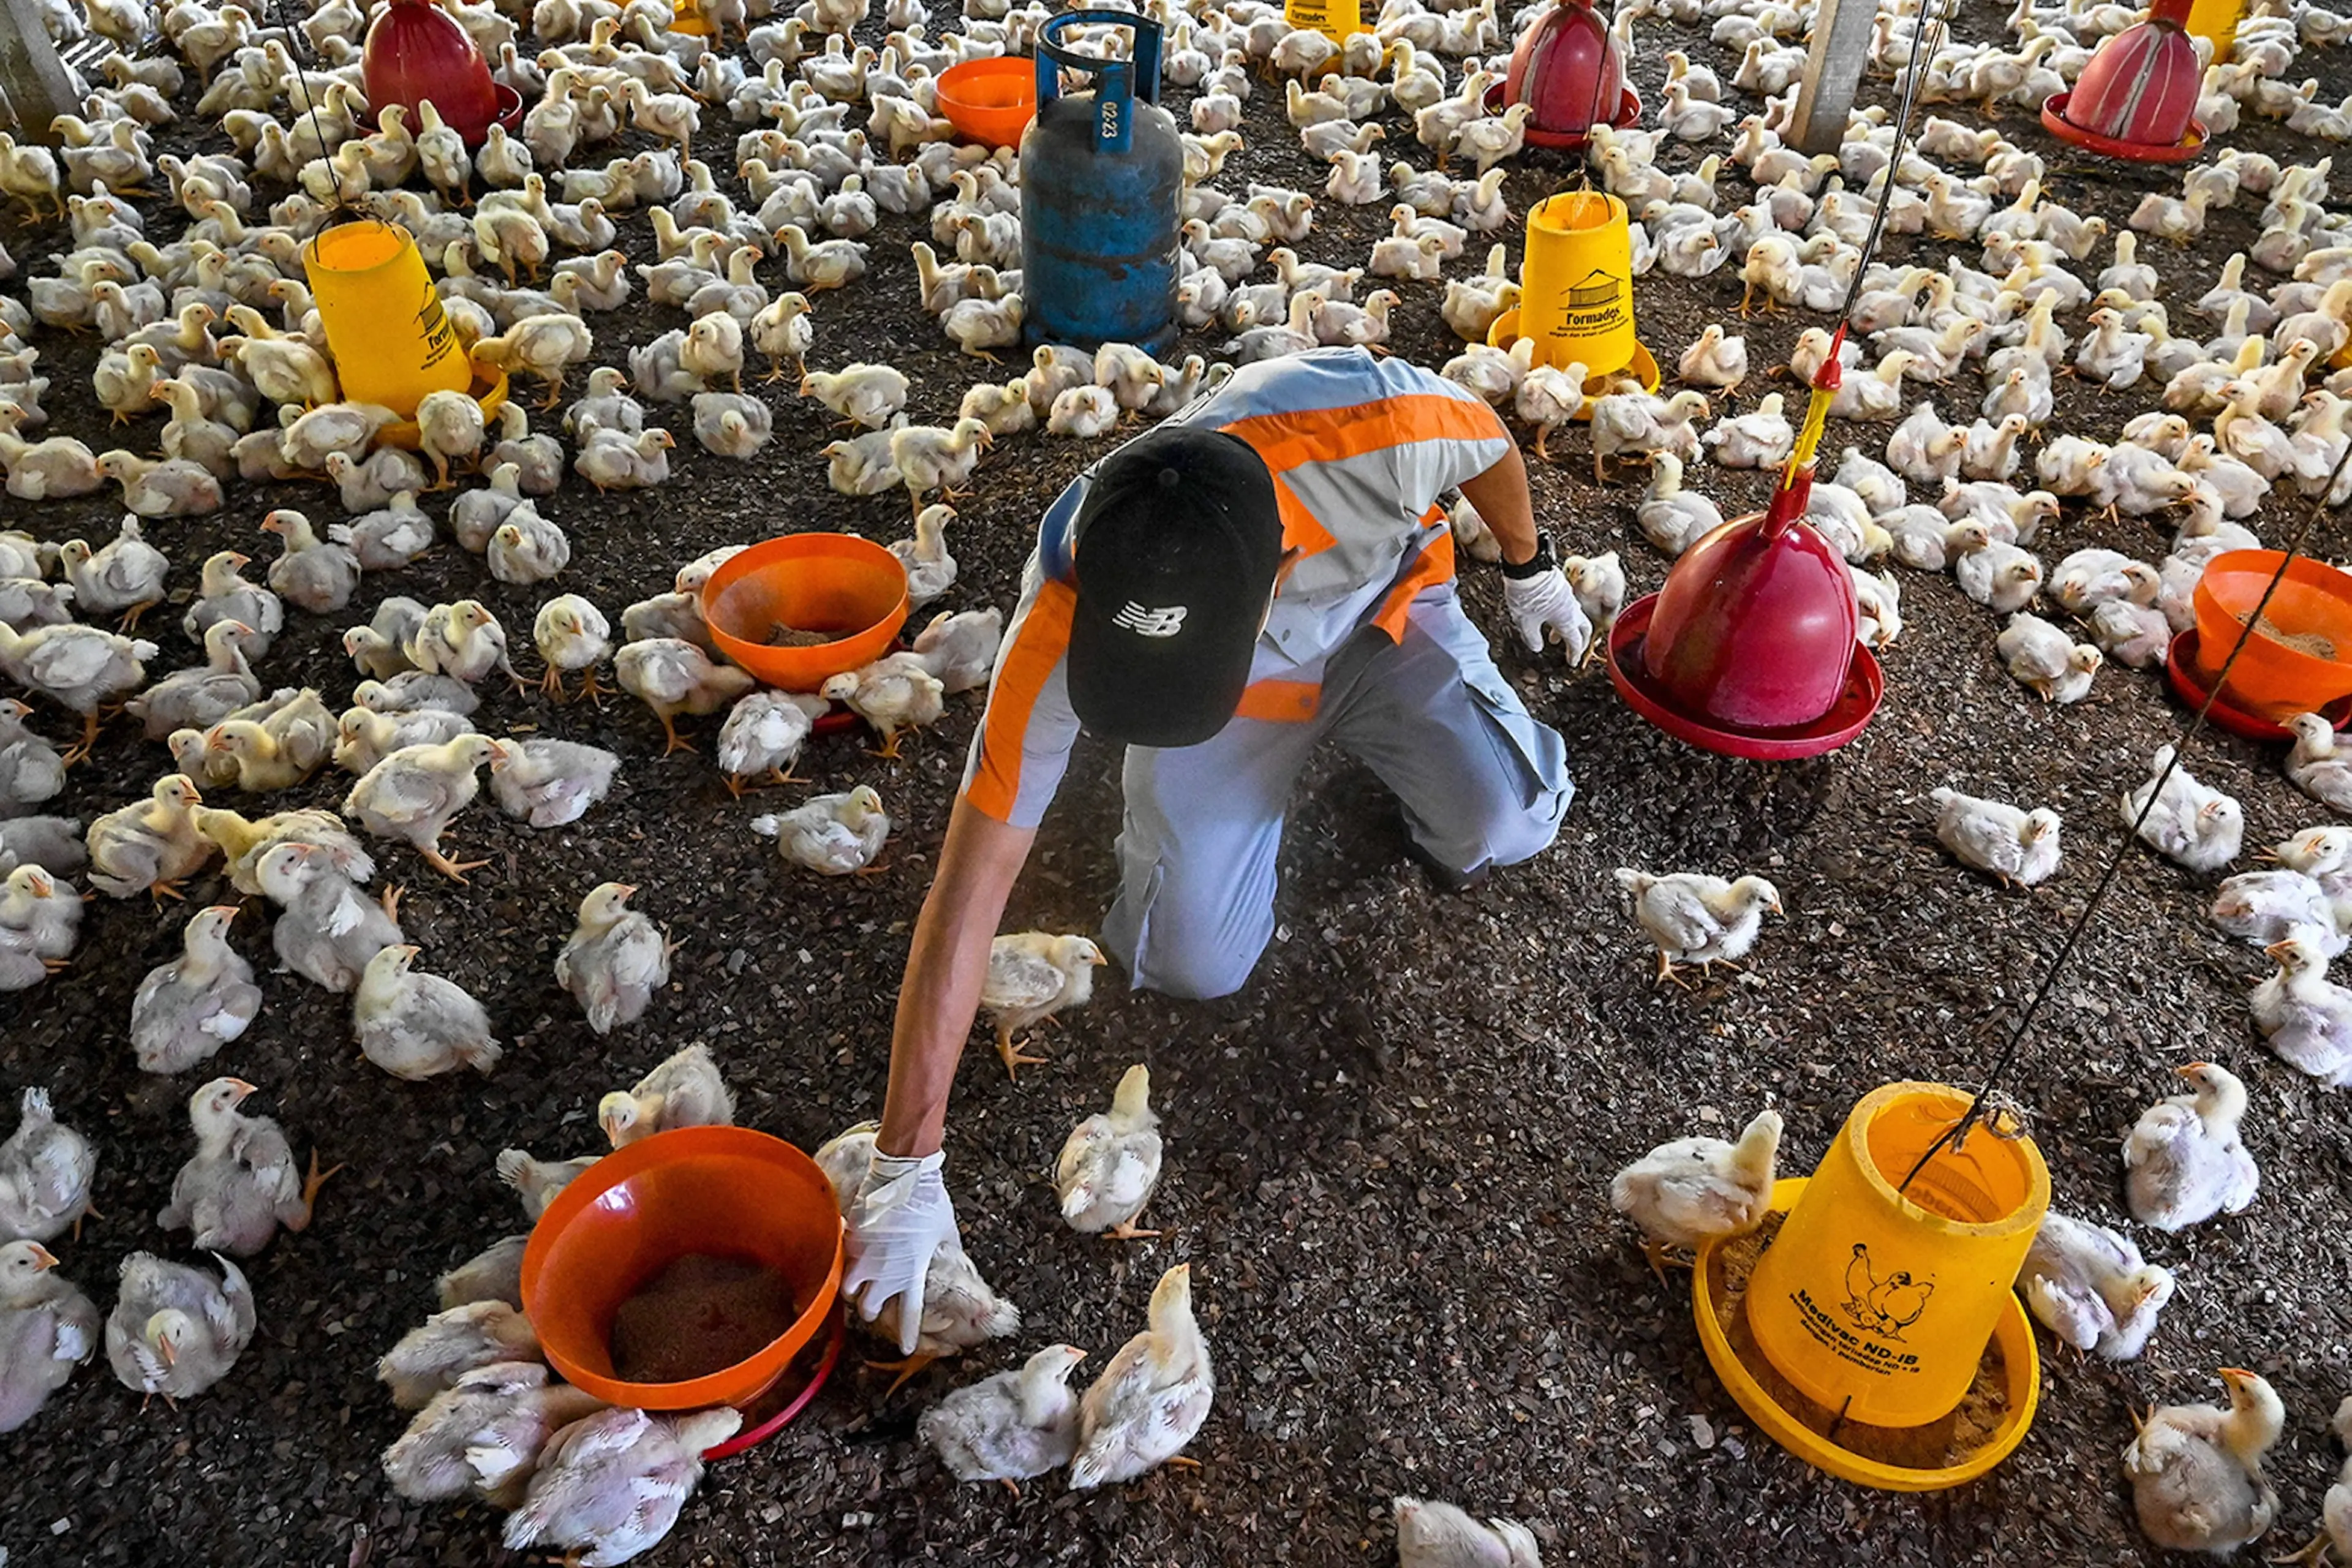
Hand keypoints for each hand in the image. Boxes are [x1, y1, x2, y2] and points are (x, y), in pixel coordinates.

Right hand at [840, 1148, 958, 1353]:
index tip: (906, 1349)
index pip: (909, 1314)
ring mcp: (863, 1257)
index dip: (907, 1335)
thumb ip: (947, 1248)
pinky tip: (849, 1254)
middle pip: (868, 1309)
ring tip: (857, 1283)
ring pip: (848, 1290)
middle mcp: (885, 1272)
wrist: (904, 1175)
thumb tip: (956, 1254)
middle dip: (870, 1310)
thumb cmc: (930, 1201)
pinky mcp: (849, 1240)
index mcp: (912, 1273)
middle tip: (873, 1302)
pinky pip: (841, 1260)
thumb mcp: (946, 1230)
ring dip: (853, 1290)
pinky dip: (844, 1261)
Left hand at [1502, 566, 1592, 662]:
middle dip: (1582, 641)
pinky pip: (1570, 606)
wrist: (1528, 567)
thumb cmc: (1527, 595)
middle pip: (1584, 628)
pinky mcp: (1562, 588)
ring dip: (1573, 627)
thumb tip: (1537, 647)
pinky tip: (1554, 616)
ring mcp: (1568, 597)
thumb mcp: (1525, 623)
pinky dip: (1567, 615)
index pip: (1575, 642)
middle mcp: (1571, 609)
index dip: (1575, 654)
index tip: (1572, 662)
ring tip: (1560, 636)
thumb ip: (1532, 638)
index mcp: (1566, 620)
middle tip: (1576, 649)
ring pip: (1577, 616)